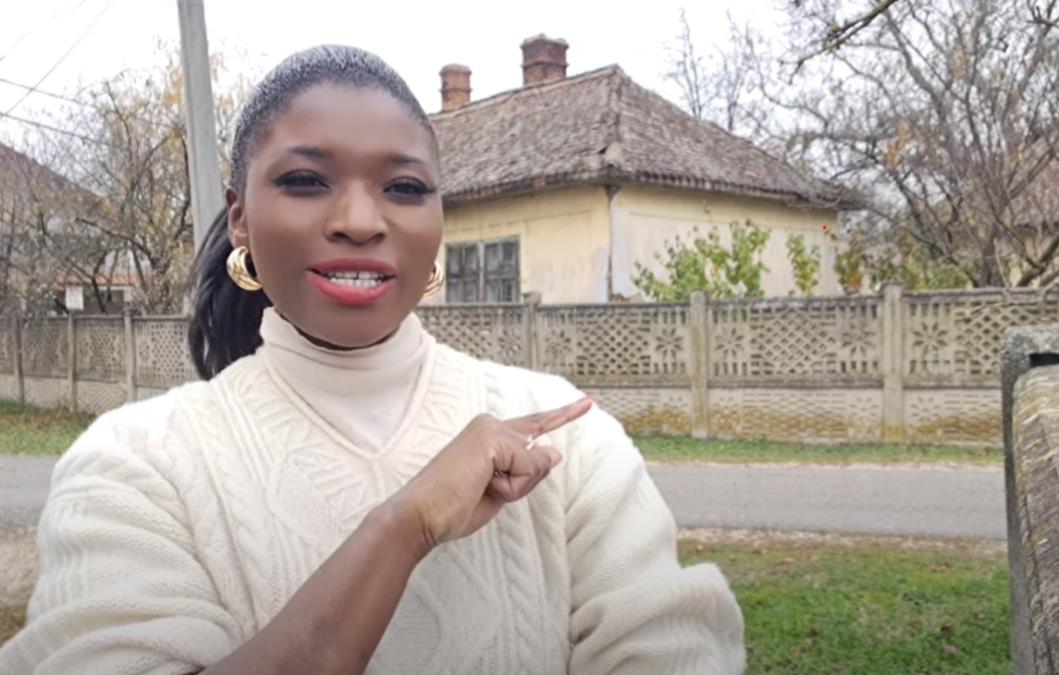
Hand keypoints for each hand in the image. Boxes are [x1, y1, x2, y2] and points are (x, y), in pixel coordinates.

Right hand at [391, 396, 592, 555]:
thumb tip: (554, 452)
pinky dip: (512, 487)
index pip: (534, 426)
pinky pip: (527, 469)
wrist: (419, 515)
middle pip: (536, 458)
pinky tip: (483, 485)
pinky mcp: (492, 437)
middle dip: (519, 485)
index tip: (586, 402)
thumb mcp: (500, 493)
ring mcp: (491, 428)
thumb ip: (527, 471)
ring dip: (513, 489)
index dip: (562, 415)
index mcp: (488, 435)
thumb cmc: (451, 508)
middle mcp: (490, 424)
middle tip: (482, 490)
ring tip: (479, 490)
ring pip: (533, 465)